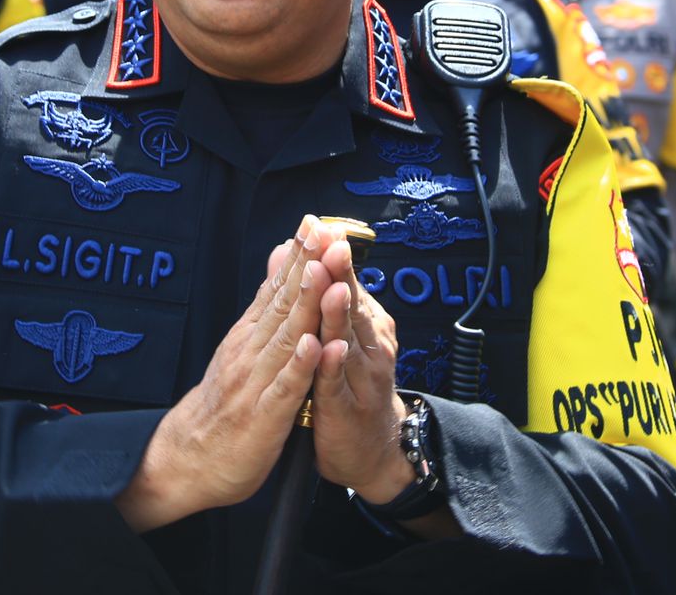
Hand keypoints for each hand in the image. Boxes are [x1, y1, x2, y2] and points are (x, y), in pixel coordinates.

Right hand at [115, 219, 328, 532]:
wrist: (189, 458)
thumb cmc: (223, 403)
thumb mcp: (242, 348)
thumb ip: (262, 307)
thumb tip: (280, 260)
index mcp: (249, 337)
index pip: (276, 289)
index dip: (298, 255)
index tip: (316, 222)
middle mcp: (250, 352)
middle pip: (282, 304)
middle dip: (305, 267)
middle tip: (323, 232)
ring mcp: (256, 383)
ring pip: (285, 339)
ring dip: (305, 305)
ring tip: (321, 273)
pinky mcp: (263, 417)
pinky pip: (284, 389)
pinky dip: (299, 367)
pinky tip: (314, 345)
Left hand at [307, 225, 407, 500]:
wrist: (372, 449)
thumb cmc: (350, 384)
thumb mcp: (337, 334)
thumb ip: (322, 295)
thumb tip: (303, 250)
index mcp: (363, 323)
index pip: (346, 282)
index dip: (333, 255)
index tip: (321, 225)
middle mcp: (368, 343)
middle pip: (350, 303)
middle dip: (340, 274)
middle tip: (332, 242)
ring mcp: (360, 375)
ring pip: (348, 339)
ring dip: (339, 313)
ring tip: (332, 286)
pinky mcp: (347, 407)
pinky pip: (339, 383)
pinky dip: (335, 365)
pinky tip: (330, 349)